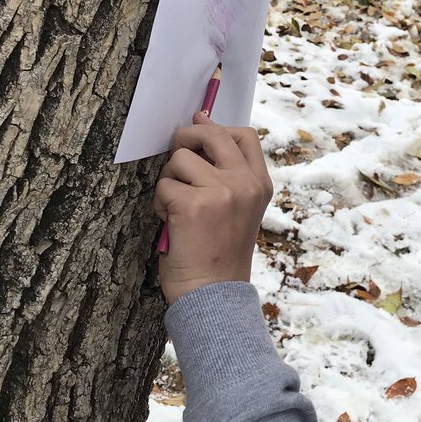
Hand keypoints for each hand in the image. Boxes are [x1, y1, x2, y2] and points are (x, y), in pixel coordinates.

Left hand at [154, 113, 273, 304]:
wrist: (213, 294)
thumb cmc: (219, 255)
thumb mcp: (239, 210)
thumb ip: (226, 175)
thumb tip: (200, 126)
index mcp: (260, 185)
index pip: (245, 135)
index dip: (217, 128)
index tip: (200, 128)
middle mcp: (245, 183)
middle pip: (212, 133)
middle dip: (187, 137)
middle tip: (176, 153)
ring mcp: (220, 191)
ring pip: (180, 158)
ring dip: (170, 179)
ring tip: (176, 206)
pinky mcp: (193, 203)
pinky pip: (164, 184)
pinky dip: (160, 203)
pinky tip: (170, 222)